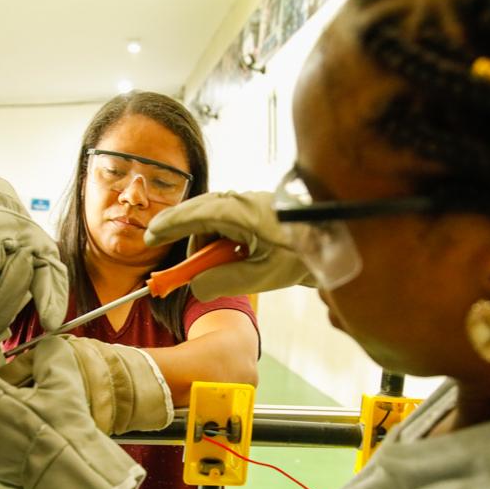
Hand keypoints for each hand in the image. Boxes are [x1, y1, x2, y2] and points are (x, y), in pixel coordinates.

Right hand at [0, 172, 67, 337]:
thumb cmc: (9, 244)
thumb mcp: (34, 265)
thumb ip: (45, 293)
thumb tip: (51, 323)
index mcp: (40, 247)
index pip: (49, 275)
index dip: (50, 300)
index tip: (49, 323)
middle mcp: (19, 231)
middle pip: (15, 271)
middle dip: (0, 303)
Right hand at [143, 191, 314, 300]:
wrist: (340, 241)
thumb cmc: (304, 254)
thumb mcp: (260, 275)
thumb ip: (221, 282)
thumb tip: (194, 286)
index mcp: (237, 211)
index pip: (191, 216)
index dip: (167, 227)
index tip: (150, 238)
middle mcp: (240, 202)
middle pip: (198, 217)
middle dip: (185, 240)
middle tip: (174, 265)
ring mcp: (249, 206)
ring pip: (213, 223)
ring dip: (208, 247)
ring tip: (218, 273)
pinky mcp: (257, 214)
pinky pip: (228, 226)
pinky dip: (222, 244)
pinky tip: (234, 262)